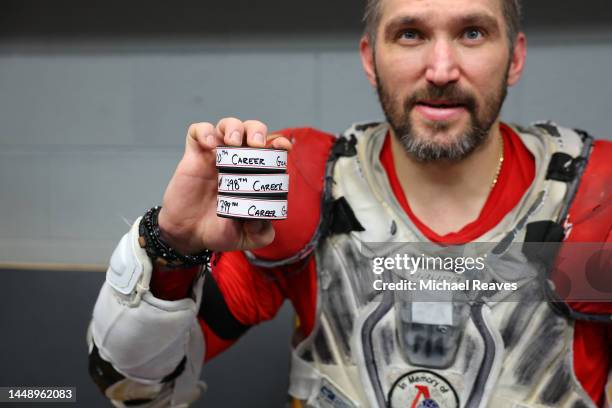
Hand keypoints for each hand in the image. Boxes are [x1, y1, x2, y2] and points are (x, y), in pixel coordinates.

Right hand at [157, 117, 291, 253]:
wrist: (188, 235)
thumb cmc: (219, 230)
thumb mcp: (246, 237)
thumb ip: (261, 232)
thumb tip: (262, 217)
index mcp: (254, 174)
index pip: (271, 149)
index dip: (279, 143)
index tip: (284, 148)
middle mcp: (237, 160)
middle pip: (252, 130)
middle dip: (258, 131)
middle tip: (256, 145)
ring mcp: (215, 156)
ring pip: (228, 124)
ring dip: (234, 127)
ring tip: (233, 143)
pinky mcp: (194, 155)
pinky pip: (198, 131)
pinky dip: (205, 131)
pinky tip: (210, 145)